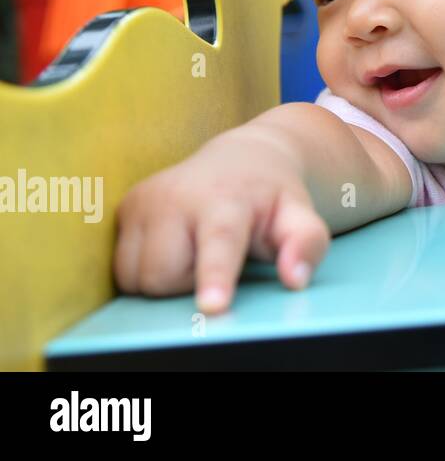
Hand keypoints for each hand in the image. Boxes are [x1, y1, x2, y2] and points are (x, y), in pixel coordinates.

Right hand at [114, 127, 330, 314]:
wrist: (243, 157)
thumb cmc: (273, 198)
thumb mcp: (301, 217)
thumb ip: (306, 244)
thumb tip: (296, 278)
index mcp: (227, 200)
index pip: (219, 243)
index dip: (214, 277)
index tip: (213, 306)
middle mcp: (177, 195)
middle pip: (164, 276)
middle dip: (188, 283)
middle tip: (217, 255)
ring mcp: (146, 199)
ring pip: (135, 278)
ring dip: (164, 278)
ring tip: (194, 249)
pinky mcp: (126, 205)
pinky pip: (121, 268)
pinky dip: (146, 269)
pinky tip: (173, 245)